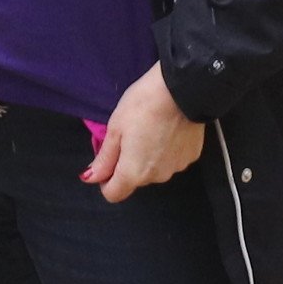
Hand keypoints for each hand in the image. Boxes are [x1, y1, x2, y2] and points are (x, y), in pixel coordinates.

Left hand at [81, 65, 208, 201]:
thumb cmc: (142, 105)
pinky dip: (166, 150)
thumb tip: (91, 178)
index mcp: (133, 173)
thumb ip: (104, 158)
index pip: (113, 194)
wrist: (182, 88)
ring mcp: (176, 168)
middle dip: (128, 164)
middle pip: (135, 180)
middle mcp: (156, 177)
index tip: (108, 160)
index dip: (105, 180)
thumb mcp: (115, 128)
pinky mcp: (191, 157)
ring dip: (148, 157)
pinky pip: (171, 160)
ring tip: (150, 129)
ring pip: (154, 170)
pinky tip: (167, 129)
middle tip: (129, 136)